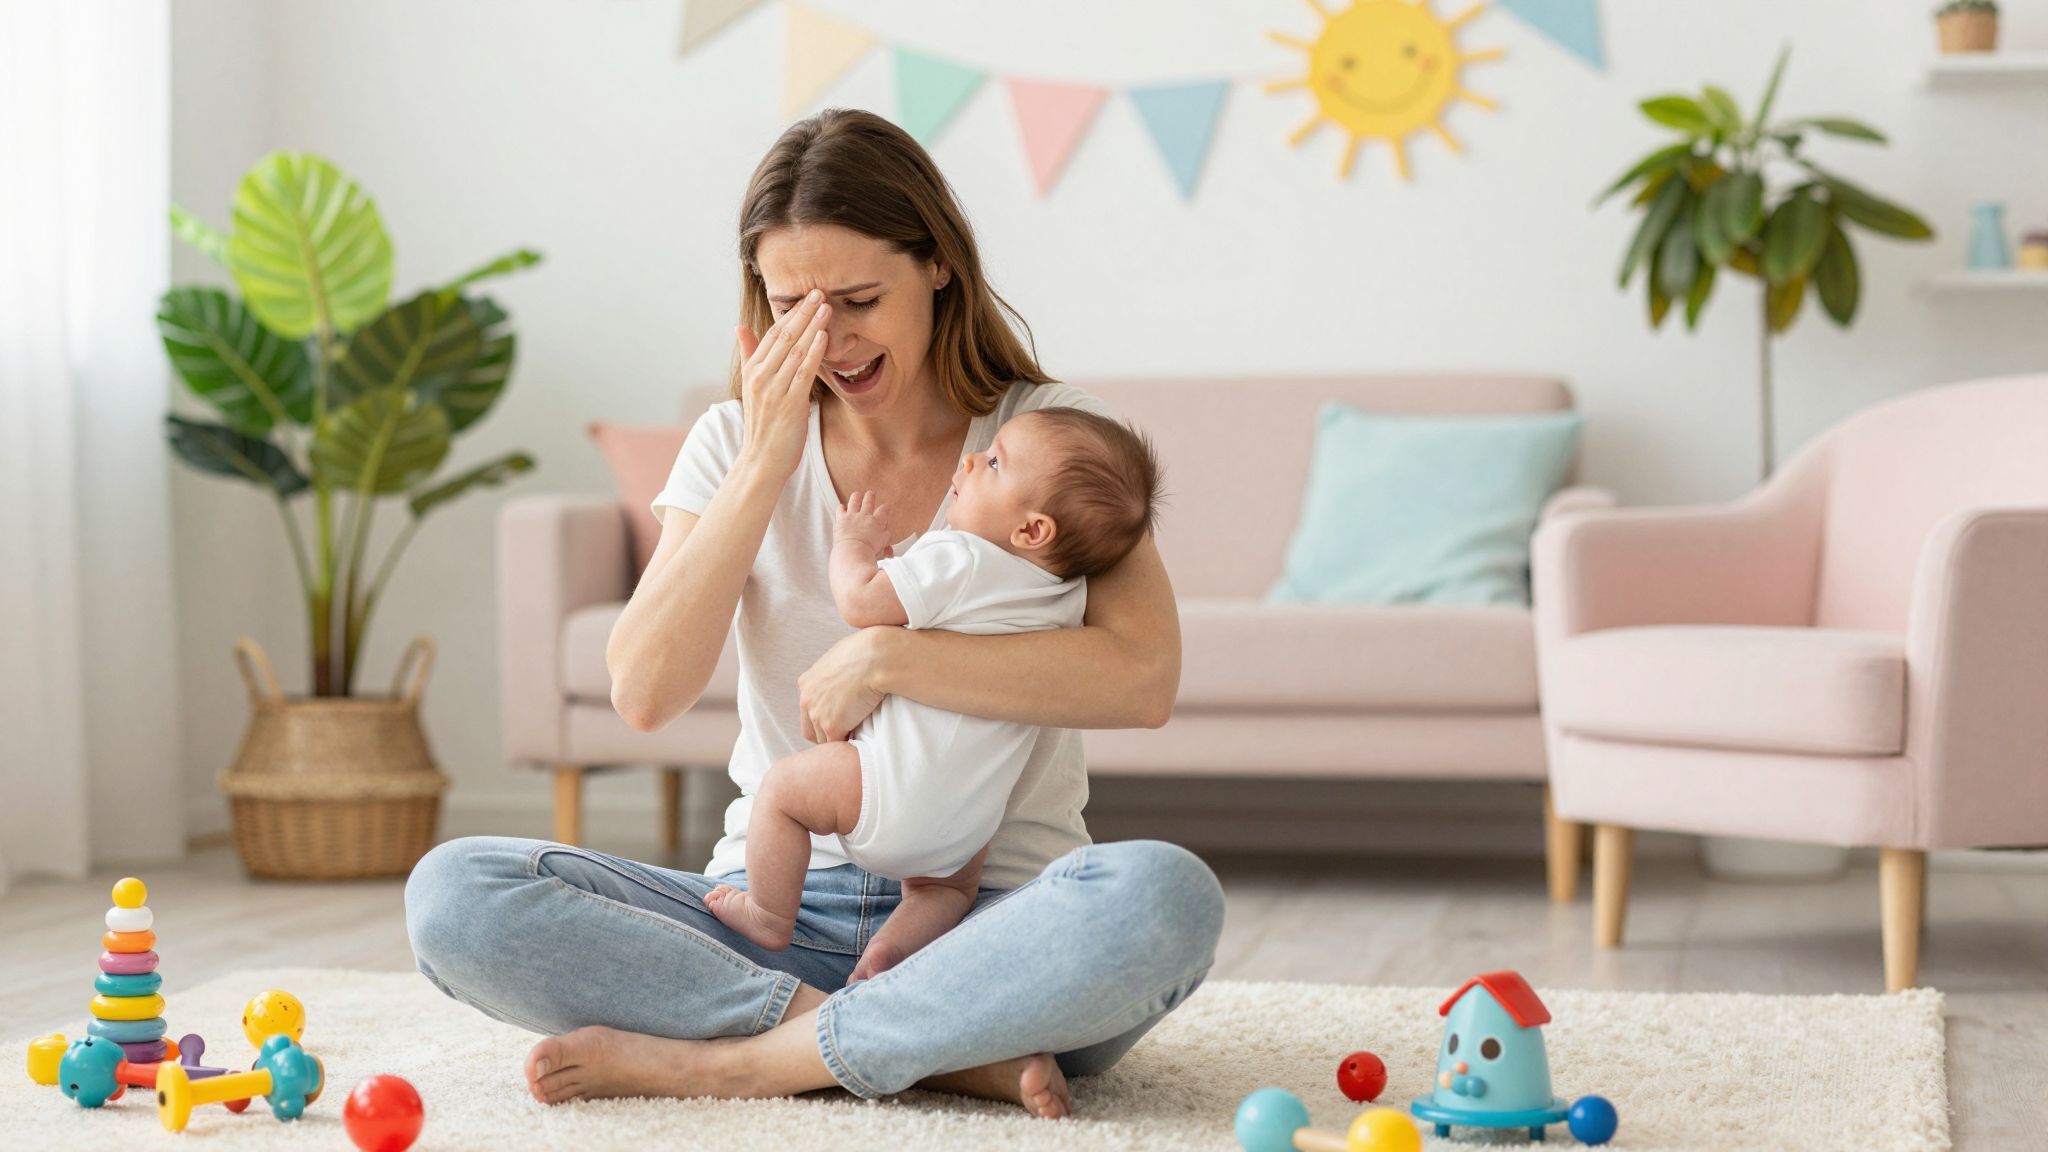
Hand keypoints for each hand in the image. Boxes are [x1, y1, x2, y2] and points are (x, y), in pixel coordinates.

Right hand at [734, 291, 831, 479]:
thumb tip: (740, 327)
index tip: (805, 296)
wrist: (762, 461)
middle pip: (784, 337)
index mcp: (753, 371)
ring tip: (826, 307)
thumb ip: (750, 355)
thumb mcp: (753, 387)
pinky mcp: (789, 404)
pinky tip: (824, 337)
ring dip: (812, 327)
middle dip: (803, 313)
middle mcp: (761, 377)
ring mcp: (774, 390)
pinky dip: (814, 353)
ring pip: (795, 351)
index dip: (790, 313)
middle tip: (820, 291)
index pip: (772, 334)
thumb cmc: (764, 425)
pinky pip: (803, 373)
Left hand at [799, 628, 888, 743]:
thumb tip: (844, 678)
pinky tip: (861, 738)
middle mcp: (807, 699)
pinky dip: (848, 743)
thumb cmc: (866, 652)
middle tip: (846, 732)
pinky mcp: (832, 726)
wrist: (876, 659)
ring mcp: (817, 714)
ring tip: (856, 735)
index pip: (808, 710)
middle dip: (826, 734)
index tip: (839, 718)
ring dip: (838, 739)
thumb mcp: (840, 658)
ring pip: (823, 739)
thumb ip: (835, 672)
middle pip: (810, 730)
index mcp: (807, 682)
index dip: (823, 717)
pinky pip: (838, 743)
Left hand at [835, 491, 892, 556]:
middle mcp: (865, 516)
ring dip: (856, 496)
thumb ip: (886, 549)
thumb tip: (890, 550)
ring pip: (855, 500)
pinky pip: (841, 509)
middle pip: (869, 501)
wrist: (853, 552)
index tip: (886, 506)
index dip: (885, 507)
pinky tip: (842, 507)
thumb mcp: (881, 551)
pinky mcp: (841, 519)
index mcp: (876, 523)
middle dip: (870, 496)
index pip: (883, 511)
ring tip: (857, 494)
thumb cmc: (868, 553)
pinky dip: (841, 507)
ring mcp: (852, 516)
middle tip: (871, 493)